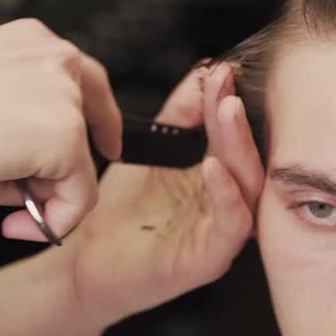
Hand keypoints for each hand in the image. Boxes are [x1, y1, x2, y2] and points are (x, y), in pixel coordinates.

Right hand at [0, 19, 121, 238]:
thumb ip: (13, 112)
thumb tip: (29, 159)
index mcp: (34, 41)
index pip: (88, 82)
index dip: (98, 123)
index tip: (104, 147)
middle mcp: (58, 61)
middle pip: (88, 127)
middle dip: (54, 170)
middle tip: (29, 197)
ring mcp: (66, 99)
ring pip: (79, 169)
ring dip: (37, 193)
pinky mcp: (66, 139)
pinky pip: (79, 198)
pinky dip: (51, 221)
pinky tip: (14, 222)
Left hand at [38, 62, 263, 329]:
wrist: (85, 263)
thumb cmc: (118, 214)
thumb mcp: (150, 151)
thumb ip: (178, 115)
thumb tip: (205, 76)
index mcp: (219, 177)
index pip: (238, 135)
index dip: (231, 101)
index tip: (224, 72)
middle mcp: (228, 203)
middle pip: (250, 158)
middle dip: (239, 119)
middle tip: (229, 89)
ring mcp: (222, 232)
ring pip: (249, 187)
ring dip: (239, 147)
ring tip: (227, 113)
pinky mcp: (211, 258)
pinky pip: (233, 225)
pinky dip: (226, 194)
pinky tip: (211, 167)